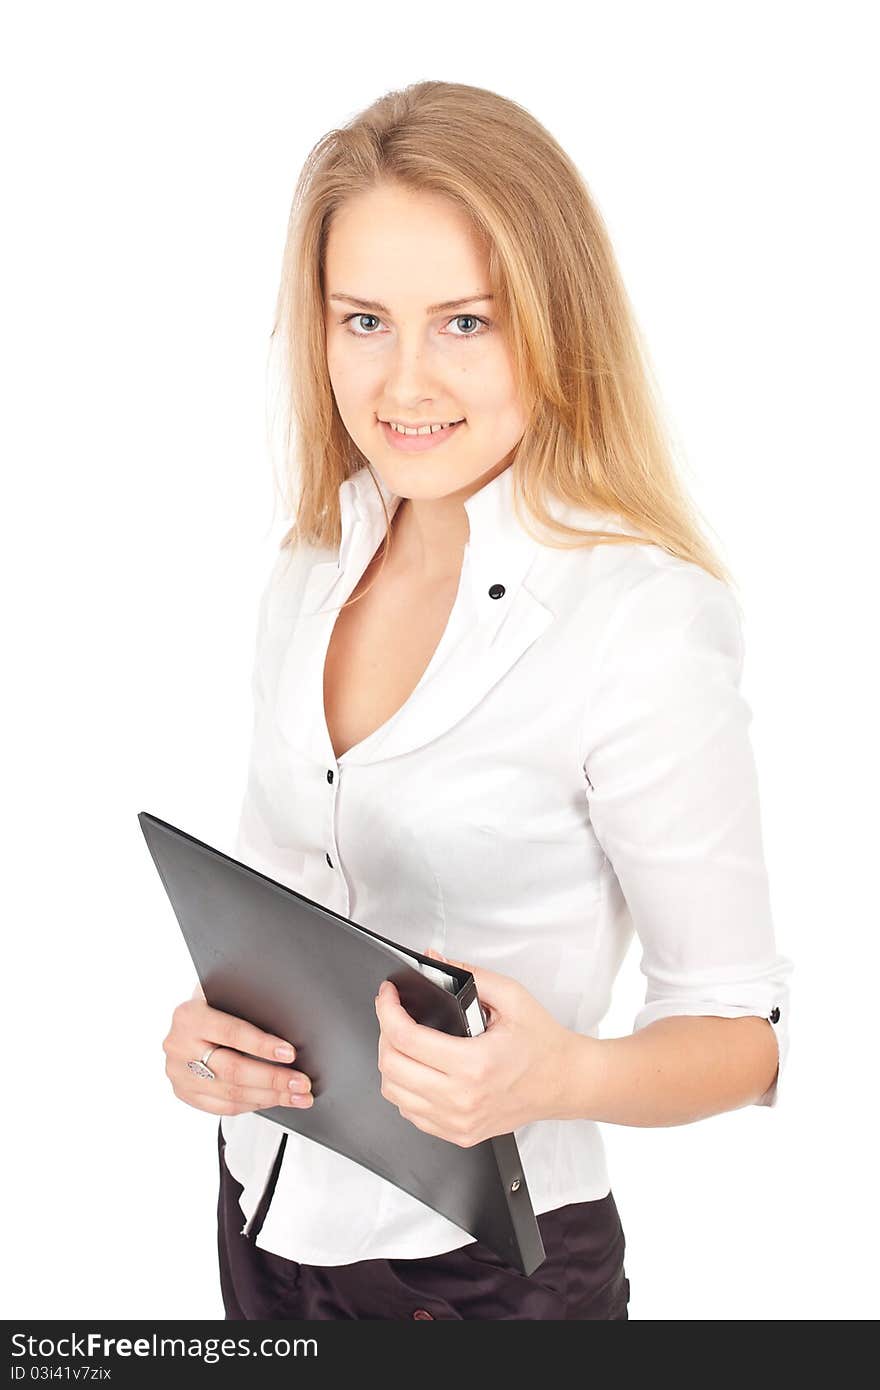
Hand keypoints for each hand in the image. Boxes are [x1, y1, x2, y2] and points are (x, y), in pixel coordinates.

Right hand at [162, 984, 313, 1116]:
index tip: (290, 1054)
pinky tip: (274, 1100)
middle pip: (233, 1070)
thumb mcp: (225, 994)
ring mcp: (179, 1074)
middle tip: (301, 1083)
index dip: (263, 1045)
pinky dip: (254, 1104)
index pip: (232, 1033)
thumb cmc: (215, 1003)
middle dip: (273, 1079)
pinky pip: (224, 1107)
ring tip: (297, 1096)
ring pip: (231, 1093)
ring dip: (270, 1097)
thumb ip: (246, 1006)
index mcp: (189, 1016)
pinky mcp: (185, 1093)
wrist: (186, 1020)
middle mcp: (179, 1046)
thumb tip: (289, 1023)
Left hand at [373, 949, 574, 1145]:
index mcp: (474, 1064)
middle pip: (391, 1067)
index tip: (387, 995)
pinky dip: (405, 1088)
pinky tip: (418, 1069)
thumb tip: (435, 961)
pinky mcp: (459, 1134)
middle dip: (385, 1033)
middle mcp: (462, 1099)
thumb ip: (469, 975)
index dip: (387, 1010)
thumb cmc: (543, 1044)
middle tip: (395, 1015)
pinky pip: (411, 1113)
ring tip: (405, 1041)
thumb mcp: (512, 997)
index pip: (406, 1038)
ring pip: (394, 1094)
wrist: (566, 1082)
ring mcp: (459, 1121)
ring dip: (391, 1062)